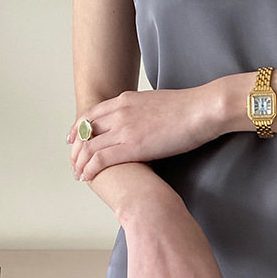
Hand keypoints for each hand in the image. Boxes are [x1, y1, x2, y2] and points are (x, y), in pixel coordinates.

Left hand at [67, 83, 225, 182]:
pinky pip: (101, 159)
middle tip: (74, 163)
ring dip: (80, 163)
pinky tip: (87, 177)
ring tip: (79, 175)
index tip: (73, 139)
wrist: (202, 109)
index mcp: (125, 100)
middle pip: (85, 132)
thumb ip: (142, 111)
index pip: (91, 114)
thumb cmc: (190, 109)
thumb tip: (143, 122)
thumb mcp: (157, 103)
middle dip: (76, 150)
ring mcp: (124, 129)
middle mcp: (119, 112)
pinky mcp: (133, 146)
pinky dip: (90, 169)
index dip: (78, 128)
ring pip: (89, 147)